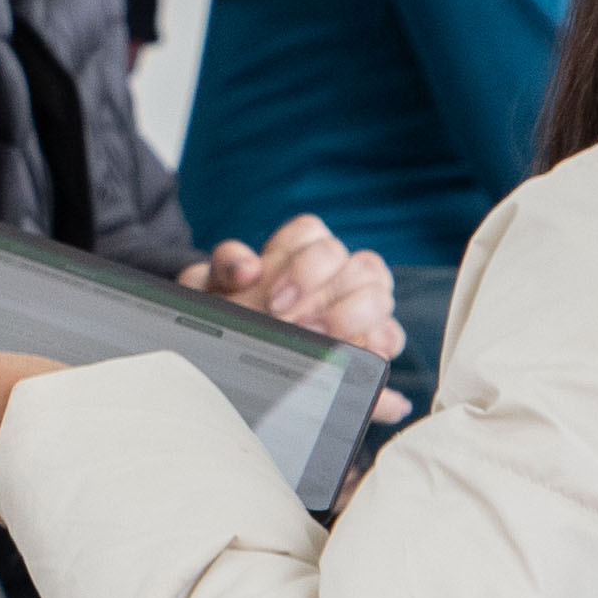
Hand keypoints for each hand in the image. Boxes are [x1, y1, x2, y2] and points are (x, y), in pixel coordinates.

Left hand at [190, 214, 406, 363]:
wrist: (225, 354)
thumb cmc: (223, 311)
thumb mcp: (208, 289)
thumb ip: (221, 267)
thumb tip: (248, 268)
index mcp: (294, 252)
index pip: (312, 234)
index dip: (300, 265)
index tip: (275, 302)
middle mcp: (331, 275)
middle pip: (357, 264)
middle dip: (331, 295)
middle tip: (302, 327)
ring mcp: (355, 308)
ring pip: (379, 293)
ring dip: (358, 316)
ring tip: (331, 345)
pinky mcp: (367, 345)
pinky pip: (389, 339)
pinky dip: (380, 349)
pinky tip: (365, 362)